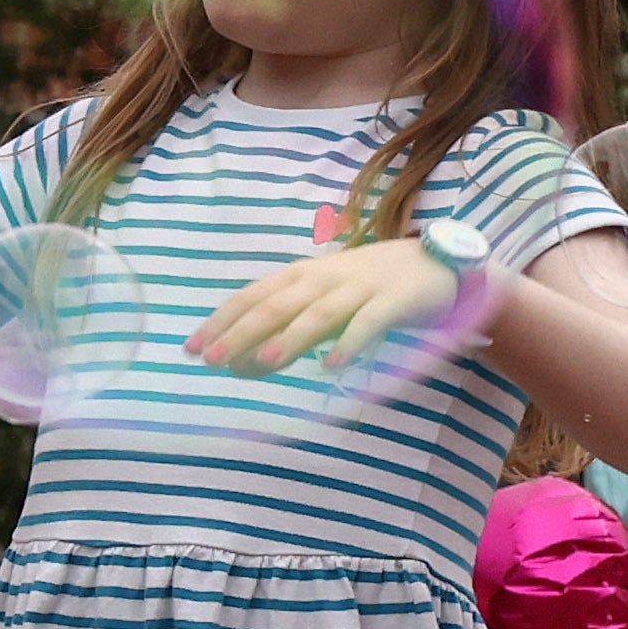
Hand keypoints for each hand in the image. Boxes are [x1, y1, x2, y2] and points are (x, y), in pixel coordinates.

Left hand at [193, 235, 465, 377]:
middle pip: (277, 304)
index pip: (253, 295)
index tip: (191, 348)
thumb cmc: (369, 286)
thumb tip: (242, 359)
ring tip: (266, 362)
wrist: (435, 263)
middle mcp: (325, 278)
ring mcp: (360, 288)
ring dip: (291, 337)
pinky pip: (369, 323)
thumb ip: (287, 325)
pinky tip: (332, 365)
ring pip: (318, 313)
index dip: (221, 320)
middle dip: (243, 332)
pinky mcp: (395, 301)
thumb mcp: (322, 297)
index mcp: (302, 275)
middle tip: (214, 360)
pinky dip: (350, 342)